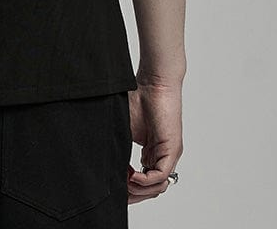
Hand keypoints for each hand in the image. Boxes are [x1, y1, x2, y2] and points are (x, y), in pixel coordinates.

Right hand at [126, 81, 182, 203]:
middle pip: (151, 189)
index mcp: (152, 152)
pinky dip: (145, 181)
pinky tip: (131, 175)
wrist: (153, 81)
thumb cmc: (138, 98)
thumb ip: (120, 148)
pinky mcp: (171, 149)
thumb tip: (105, 165)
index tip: (115, 188)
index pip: (144, 182)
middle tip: (118, 195)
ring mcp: (169, 154)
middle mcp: (162, 156)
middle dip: (134, 195)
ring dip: (139, 189)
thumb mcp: (125, 129)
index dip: (130, 189)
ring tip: (124, 182)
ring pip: (157, 186)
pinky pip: (160, 175)